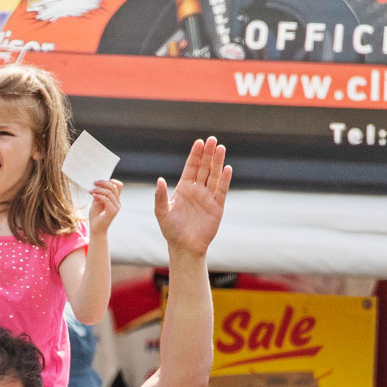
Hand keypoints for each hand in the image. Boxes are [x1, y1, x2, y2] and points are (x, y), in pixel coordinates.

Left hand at [87, 179, 121, 236]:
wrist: (96, 229)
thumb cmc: (96, 216)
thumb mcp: (96, 202)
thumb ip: (99, 194)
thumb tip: (97, 185)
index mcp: (115, 199)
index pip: (118, 186)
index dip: (111, 181)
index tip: (99, 182)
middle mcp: (118, 202)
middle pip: (114, 187)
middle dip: (103, 183)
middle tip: (94, 183)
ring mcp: (116, 207)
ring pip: (110, 192)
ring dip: (99, 189)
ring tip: (91, 191)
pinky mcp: (112, 211)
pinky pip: (107, 200)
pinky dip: (99, 196)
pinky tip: (93, 195)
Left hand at [155, 136, 229, 255]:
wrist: (184, 247)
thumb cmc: (171, 230)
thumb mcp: (162, 212)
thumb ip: (160, 196)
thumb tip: (159, 180)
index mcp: (184, 189)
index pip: (191, 167)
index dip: (195, 155)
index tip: (199, 142)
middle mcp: (197, 190)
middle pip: (204, 168)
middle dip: (207, 154)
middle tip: (212, 139)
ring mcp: (208, 197)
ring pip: (214, 176)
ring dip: (217, 162)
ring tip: (220, 148)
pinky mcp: (217, 207)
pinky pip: (221, 190)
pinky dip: (225, 179)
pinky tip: (227, 168)